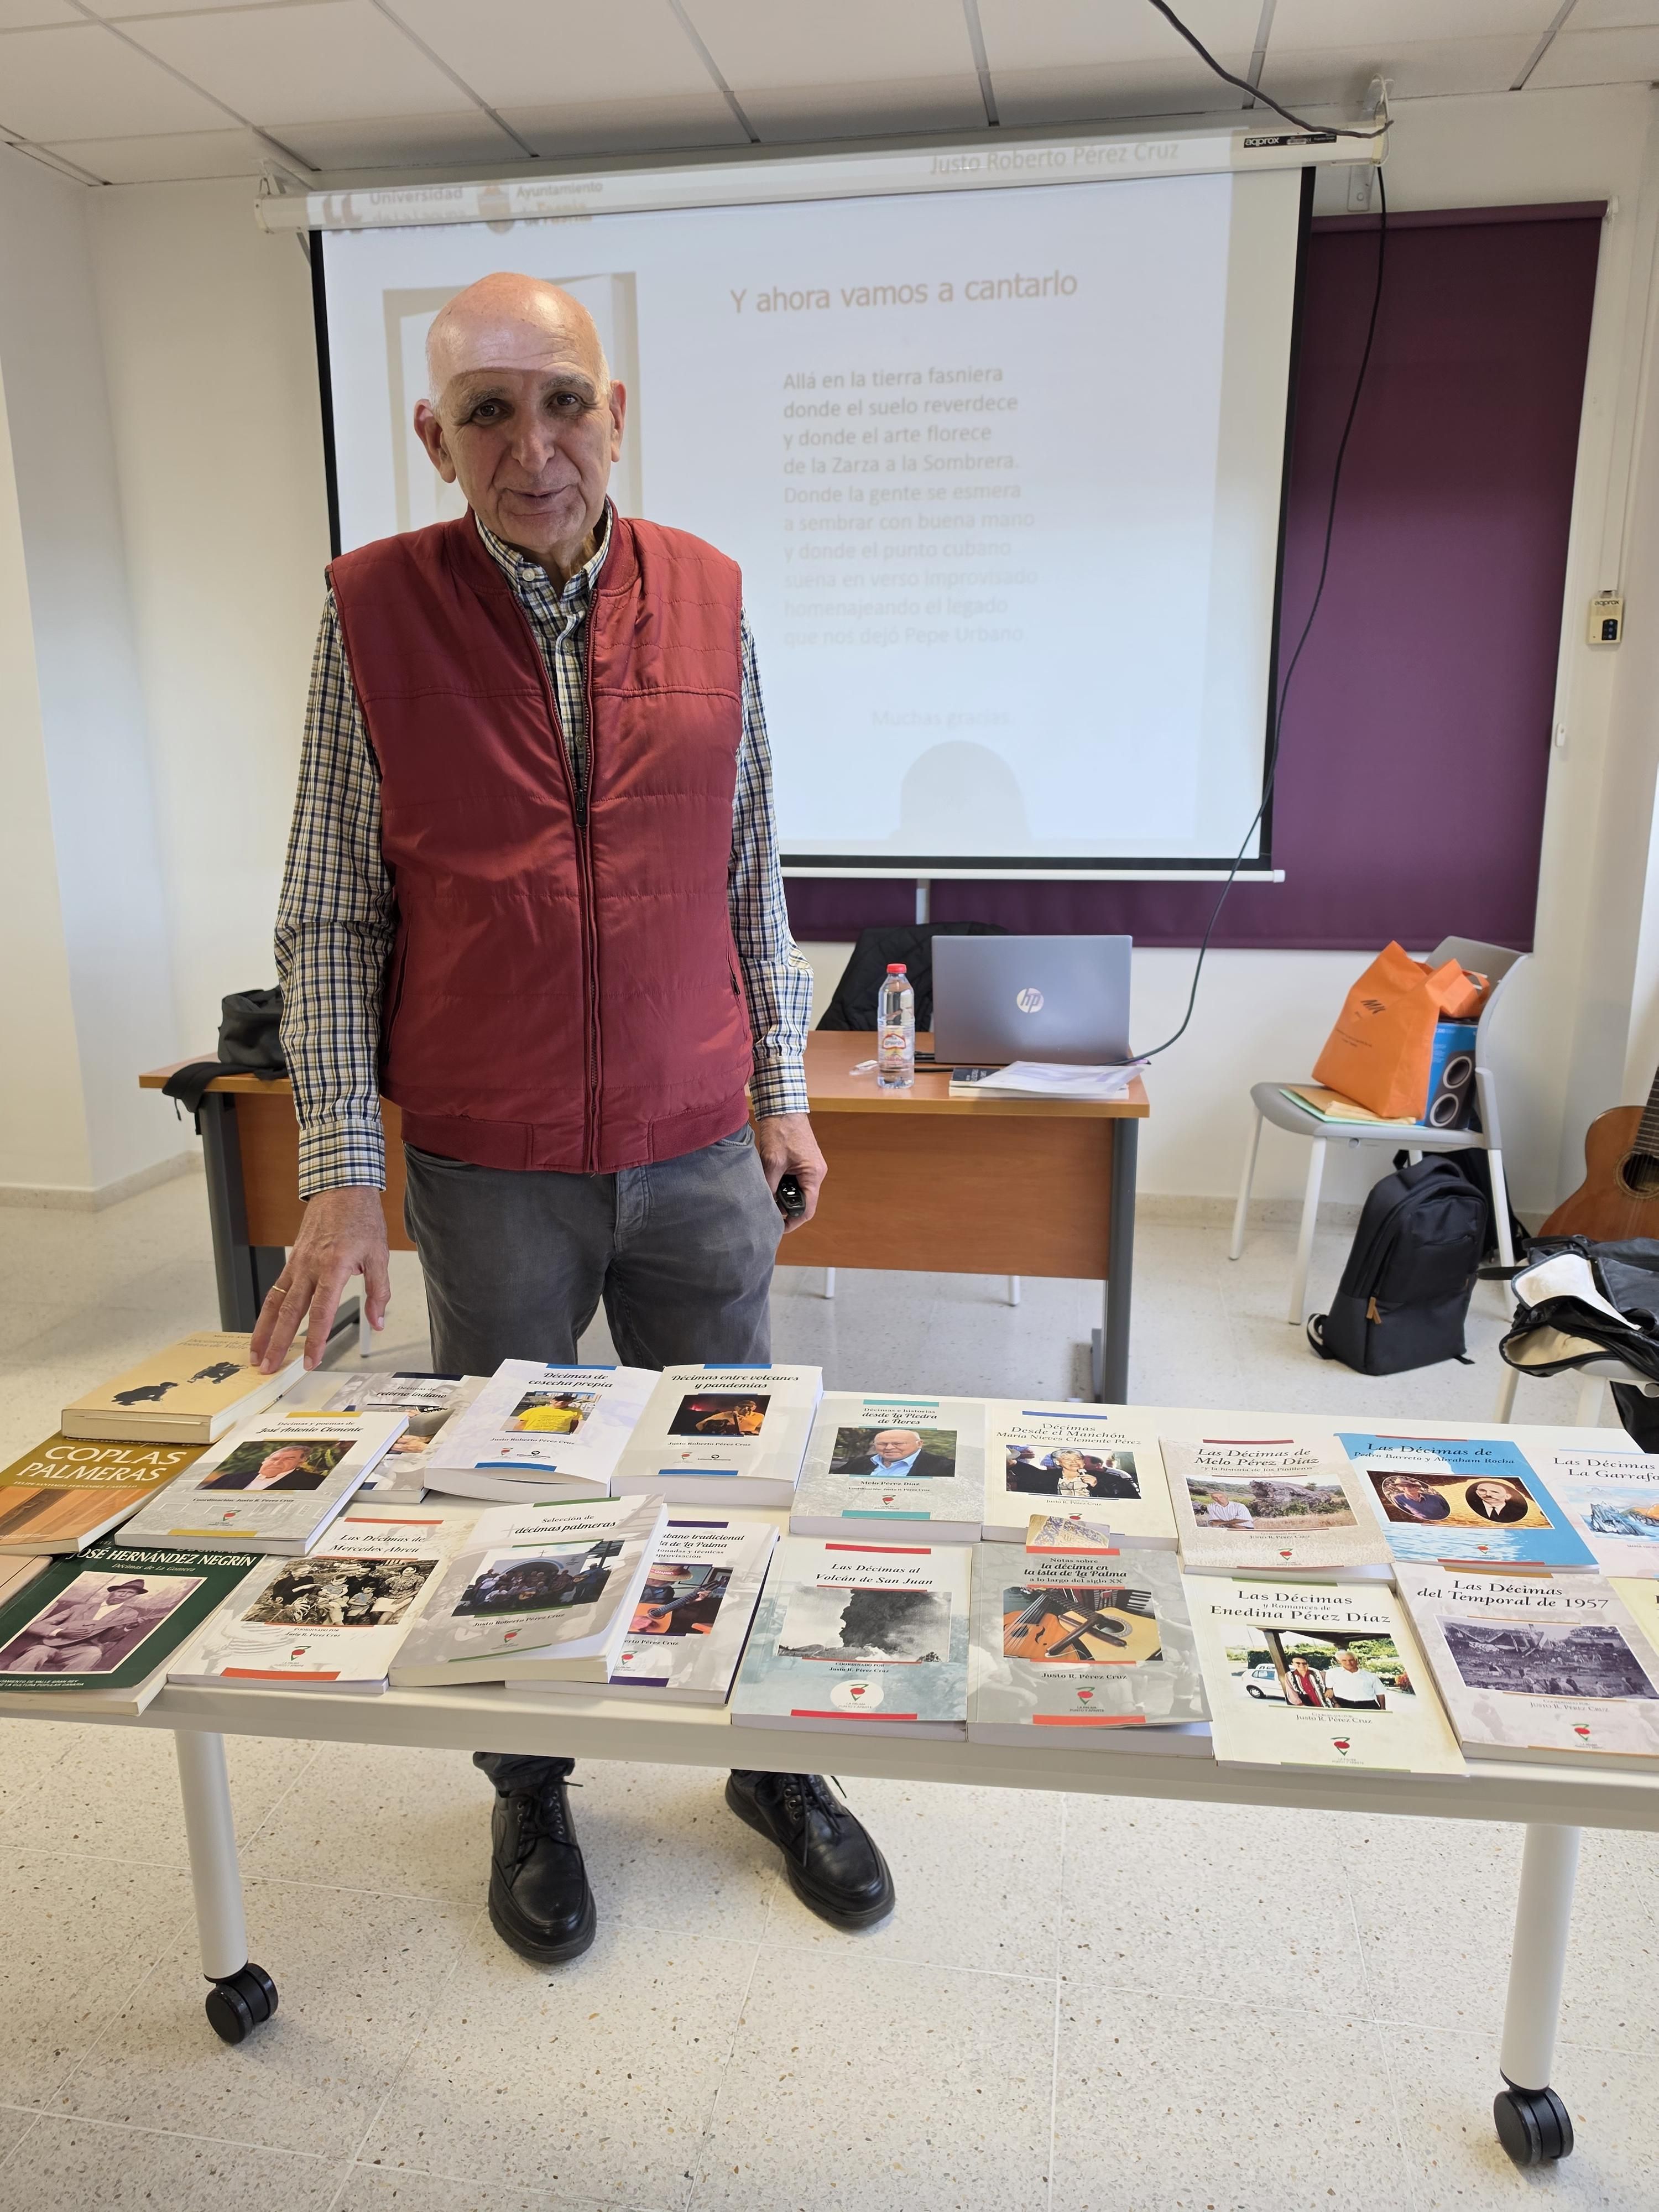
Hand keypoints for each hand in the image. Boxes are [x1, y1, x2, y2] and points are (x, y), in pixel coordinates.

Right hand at [249, 1186, 390, 1372]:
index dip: (315, 1339)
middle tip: (268, 1367)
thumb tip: (378, 1323)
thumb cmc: (361, 1219)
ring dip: (264, 1331)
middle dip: (278, 1343)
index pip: (322, 1310)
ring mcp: (297, 1263)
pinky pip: (276, 1289)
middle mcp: (310, 1266)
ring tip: (256, 1355)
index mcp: (334, 1266)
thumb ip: (379, 1292)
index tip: (310, 1361)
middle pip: (290, 1312)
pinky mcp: (292, 1259)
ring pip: (275, 1302)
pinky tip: (263, 1328)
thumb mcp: (379, 1254)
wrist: (342, 1188)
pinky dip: (267, 1312)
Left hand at [753, 1112, 826, 1232]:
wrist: (784, 1107)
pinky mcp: (804, 1161)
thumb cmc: (781, 1131)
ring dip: (783, 1194)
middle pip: (803, 1201)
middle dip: (786, 1207)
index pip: (807, 1209)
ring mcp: (811, 1167)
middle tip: (767, 1209)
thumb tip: (765, 1205)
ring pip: (798, 1190)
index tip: (777, 1227)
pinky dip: (784, 1184)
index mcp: (813, 1175)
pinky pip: (796, 1180)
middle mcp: (816, 1173)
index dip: (792, 1221)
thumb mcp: (771, 1162)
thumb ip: (770, 1186)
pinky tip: (771, 1181)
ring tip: (767, 1193)